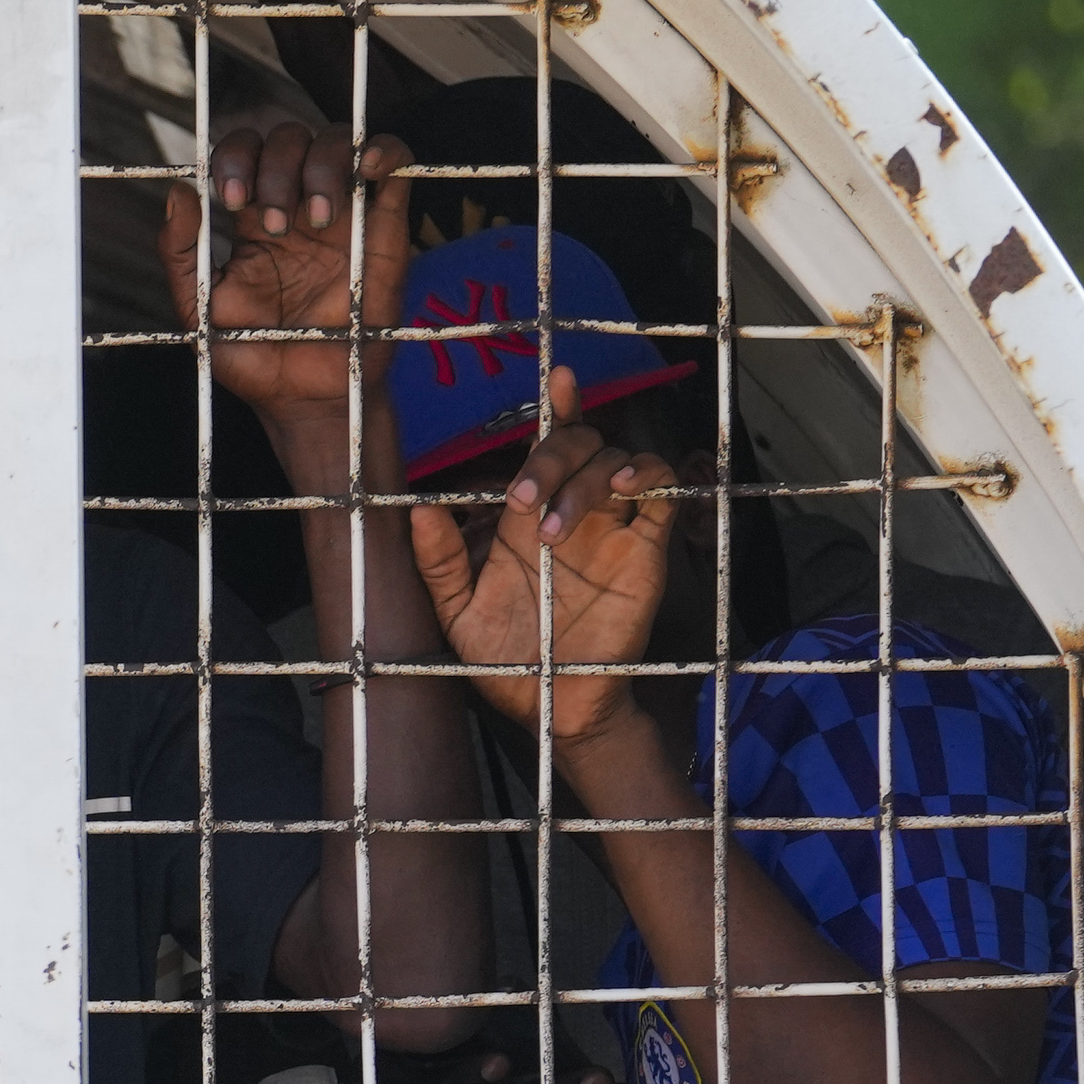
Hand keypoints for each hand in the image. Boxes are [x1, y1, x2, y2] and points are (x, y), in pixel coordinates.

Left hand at [163, 124, 415, 468]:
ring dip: (321, 166)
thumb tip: (177, 191)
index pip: (243, 152)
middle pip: (287, 138)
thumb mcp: (200, 308)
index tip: (231, 198)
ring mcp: (344, 208)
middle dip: (276, 169)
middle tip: (273, 223)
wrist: (308, 397)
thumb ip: (179, 254)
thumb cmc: (254, 356)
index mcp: (251, 218)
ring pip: (336, 140)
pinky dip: (384, 149)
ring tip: (317, 219)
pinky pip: (394, 159)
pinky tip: (366, 169)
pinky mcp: (386, 221)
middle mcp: (297, 203)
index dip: (235, 158)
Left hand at [408, 368, 685, 745]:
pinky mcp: (647, 547)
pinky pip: (664, 492)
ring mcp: (614, 525)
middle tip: (524, 503)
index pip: (548, 447)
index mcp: (529, 515)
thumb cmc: (505, 659)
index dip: (557, 409)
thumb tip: (418, 510)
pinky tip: (623, 492)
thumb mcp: (457, 612)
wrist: (552, 702)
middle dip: (552, 456)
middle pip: (581, 445)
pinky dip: (650, 477)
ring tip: (556, 526)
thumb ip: (438, 563)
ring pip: (618, 462)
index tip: (558, 380)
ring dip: (587, 479)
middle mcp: (574, 509)